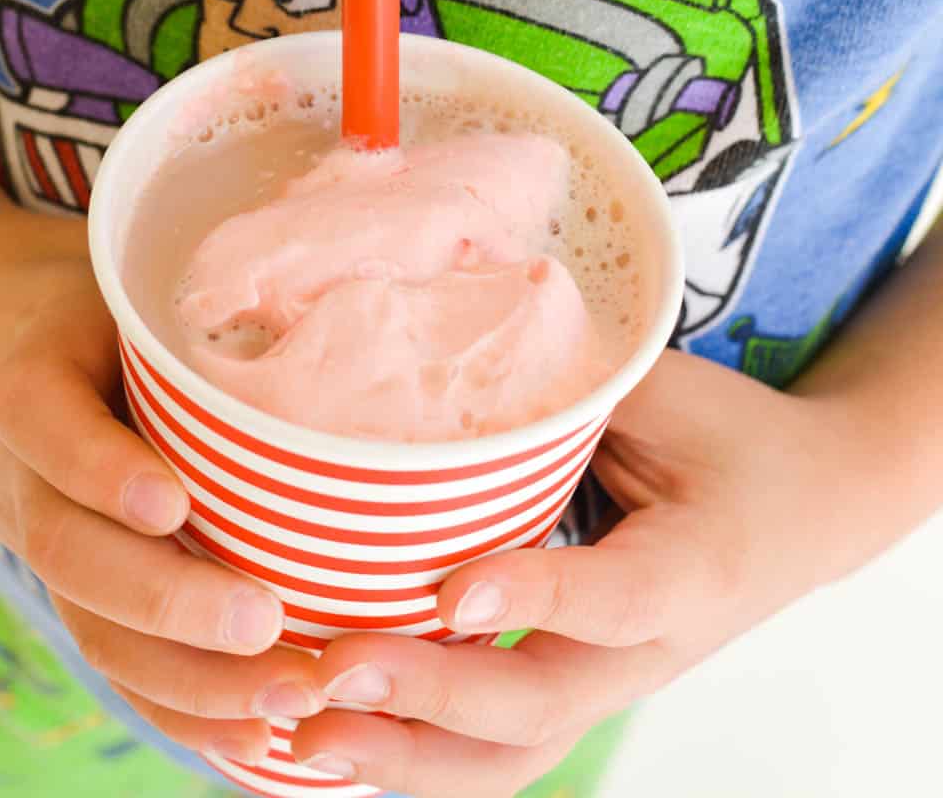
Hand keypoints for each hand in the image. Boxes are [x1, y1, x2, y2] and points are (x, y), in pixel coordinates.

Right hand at [0, 198, 327, 764]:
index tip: (171, 502)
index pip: (45, 423)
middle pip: (68, 550)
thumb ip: (184, 288)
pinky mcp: (67, 583)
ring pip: (90, 624)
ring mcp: (36, 535)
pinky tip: (260, 739)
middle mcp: (17, 469)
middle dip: (167, 601)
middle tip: (267, 624)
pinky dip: (180, 710)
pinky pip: (110, 659)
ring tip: (292, 696)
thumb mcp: (108, 269)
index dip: (102, 470)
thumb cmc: (69, 292)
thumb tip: (320, 279)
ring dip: (188, 677)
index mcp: (25, 373)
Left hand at [291, 350, 851, 796]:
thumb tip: (443, 353)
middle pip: (542, 710)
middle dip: (430, 698)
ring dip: (404, 756)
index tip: (449, 592)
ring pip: (509, 759)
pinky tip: (328, 738)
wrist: (807, 509)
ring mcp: (609, 684)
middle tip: (332, 670)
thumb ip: (574, 389)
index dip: (530, 598)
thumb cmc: (728, 436)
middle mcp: (647, 649)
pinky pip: (493, 749)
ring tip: (304, 733)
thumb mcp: (670, 393)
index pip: (609, 597)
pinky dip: (411, 754)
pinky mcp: (575, 690)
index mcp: (689, 567)